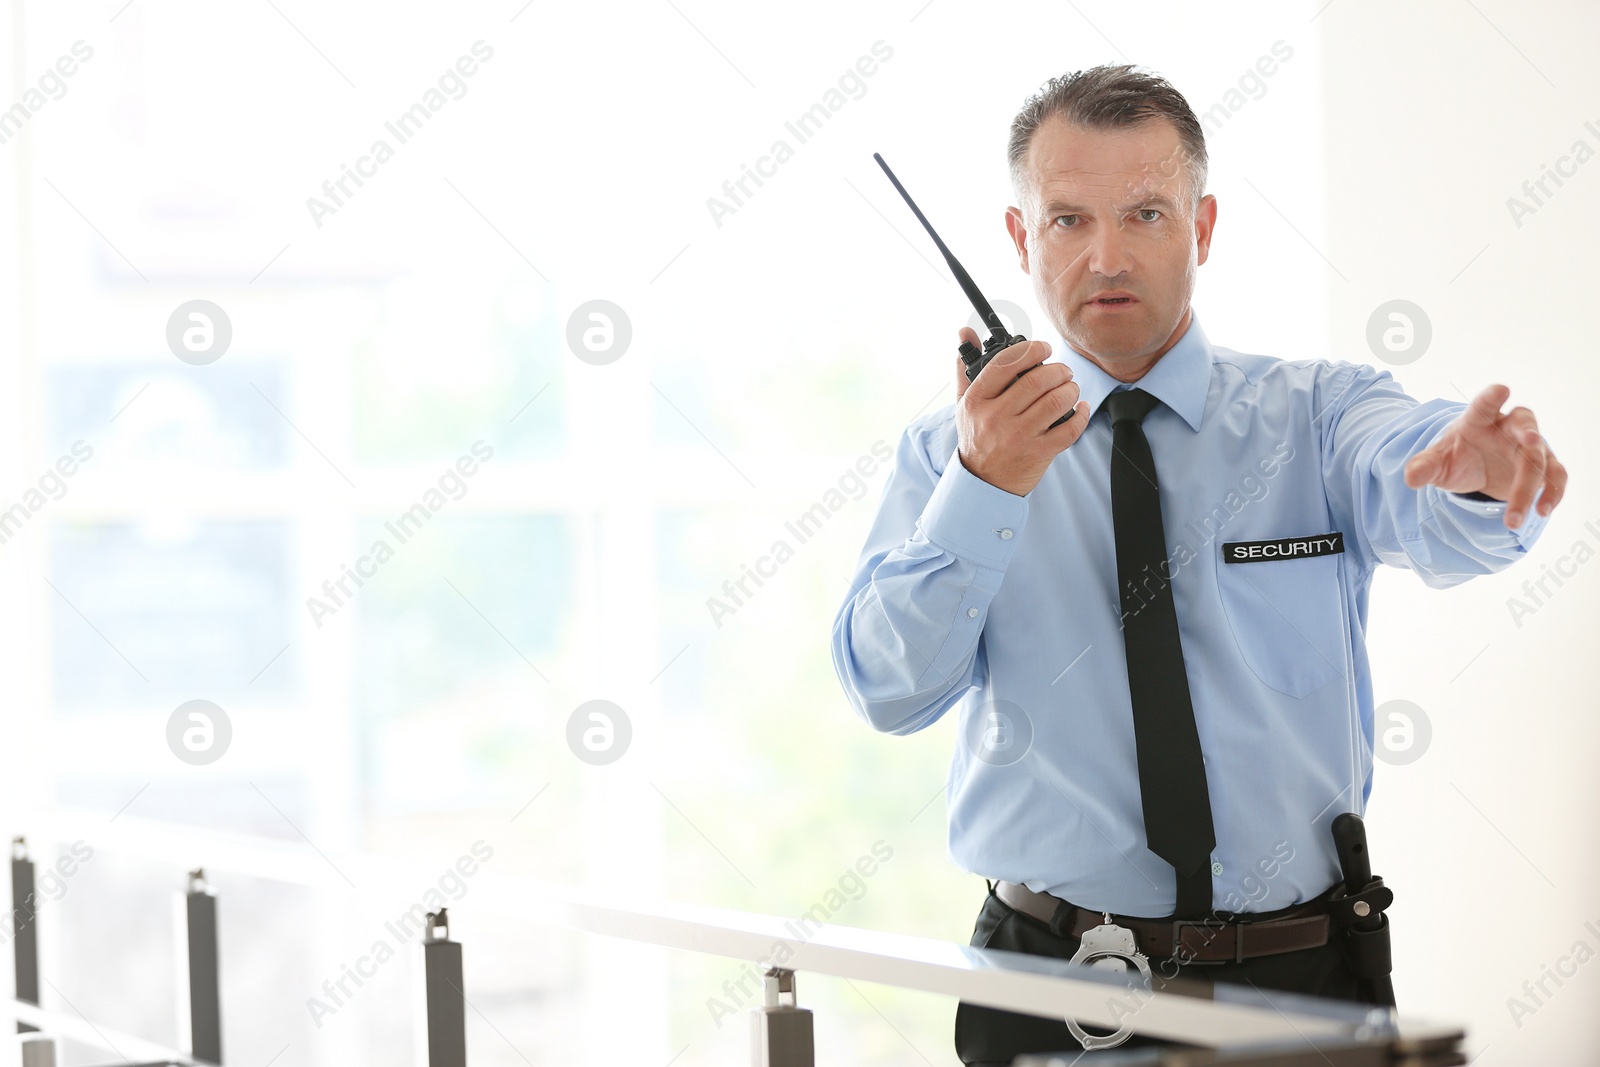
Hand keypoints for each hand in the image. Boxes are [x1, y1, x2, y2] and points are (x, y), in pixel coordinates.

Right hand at [954, 326, 1090, 495]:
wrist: (982, 482)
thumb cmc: (977, 438)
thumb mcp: (964, 403)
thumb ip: (966, 367)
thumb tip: (965, 331)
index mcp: (977, 401)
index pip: (1005, 363)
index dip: (1031, 350)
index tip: (1044, 349)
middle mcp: (996, 418)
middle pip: (1036, 380)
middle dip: (1058, 369)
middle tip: (1062, 370)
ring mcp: (1018, 437)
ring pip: (1056, 401)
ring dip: (1071, 389)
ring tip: (1070, 387)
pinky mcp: (1038, 453)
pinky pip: (1069, 429)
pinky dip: (1081, 414)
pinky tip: (1081, 407)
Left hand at [1403, 384, 1566, 528]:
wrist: (1474, 469)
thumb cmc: (1456, 457)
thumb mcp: (1436, 462)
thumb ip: (1424, 466)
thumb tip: (1411, 478)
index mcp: (1478, 419)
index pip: (1484, 405)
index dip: (1492, 397)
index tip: (1502, 389)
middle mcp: (1509, 428)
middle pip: (1524, 425)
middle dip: (1529, 432)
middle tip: (1530, 441)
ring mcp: (1530, 446)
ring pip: (1540, 459)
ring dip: (1532, 487)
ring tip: (1520, 516)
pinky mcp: (1544, 466)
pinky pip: (1556, 476)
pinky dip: (1552, 493)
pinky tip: (1542, 512)